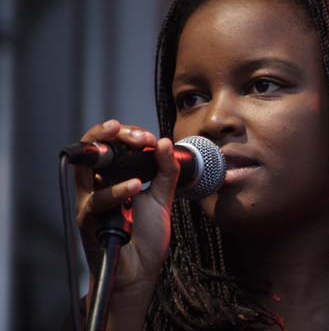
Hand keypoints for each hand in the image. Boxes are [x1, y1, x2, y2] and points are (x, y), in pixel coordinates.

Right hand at [74, 119, 179, 328]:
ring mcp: (90, 202)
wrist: (140, 271)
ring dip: (111, 152)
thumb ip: (166, 170)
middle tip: (136, 134)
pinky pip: (96, 201)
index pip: (111, 144)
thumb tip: (164, 142)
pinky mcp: (88, 221)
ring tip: (141, 147)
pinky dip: (116, 192)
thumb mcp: (163, 197)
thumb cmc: (146, 236)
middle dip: (111, 133)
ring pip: (86, 169)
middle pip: (91, 149)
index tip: (148, 137)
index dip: (127, 135)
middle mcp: (97, 186)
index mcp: (114, 177)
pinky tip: (135, 186)